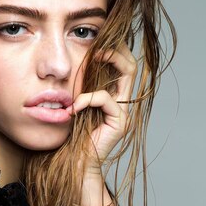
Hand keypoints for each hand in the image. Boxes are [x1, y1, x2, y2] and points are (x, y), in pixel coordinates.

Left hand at [66, 43, 136, 175]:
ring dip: (109, 61)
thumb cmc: (73, 136)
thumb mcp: (77, 104)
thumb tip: (75, 62)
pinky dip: (87, 98)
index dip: (114, 51)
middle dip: (116, 51)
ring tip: (92, 58)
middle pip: (131, 65)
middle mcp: (123, 103)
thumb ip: (81, 88)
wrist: (76, 162)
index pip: (123, 66)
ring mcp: (123, 112)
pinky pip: (105, 99)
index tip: (96, 44)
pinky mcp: (119, 122)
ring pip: (127, 73)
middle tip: (97, 48)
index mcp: (114, 98)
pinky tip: (74, 109)